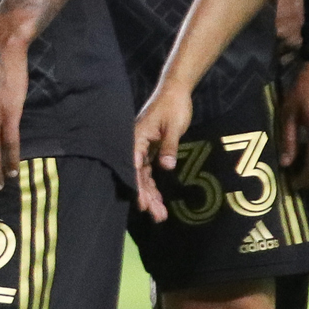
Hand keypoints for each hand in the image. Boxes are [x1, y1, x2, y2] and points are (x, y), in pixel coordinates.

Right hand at [130, 79, 195, 222]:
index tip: (142, 203)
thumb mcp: (173, 127)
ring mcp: (143, 150)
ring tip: (160, 215)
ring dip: (151, 195)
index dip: (137, 187)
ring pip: (143, 177)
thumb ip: (169, 147)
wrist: (175, 92)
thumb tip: (165, 167)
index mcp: (137, 139)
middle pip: (138, 176)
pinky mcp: (151, 151)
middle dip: (146, 197)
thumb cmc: (172, 107)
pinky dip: (154, 186)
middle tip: (156, 215)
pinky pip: (149, 172)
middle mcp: (136, 147)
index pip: (133, 167)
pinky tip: (159, 200)